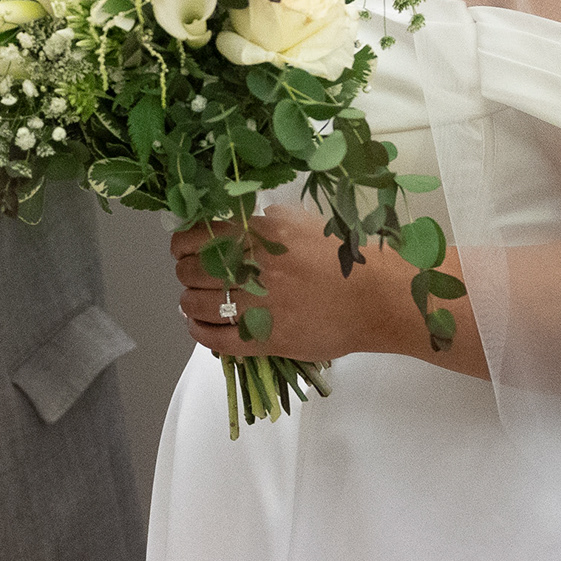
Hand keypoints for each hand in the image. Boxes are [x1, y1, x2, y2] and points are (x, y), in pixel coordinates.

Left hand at [170, 212, 396, 366]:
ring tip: (192, 302)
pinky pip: (217, 339)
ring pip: (198, 305)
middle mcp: (256, 268)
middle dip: (184, 272)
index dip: (182, 242)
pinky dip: (200, 333)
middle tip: (189, 274)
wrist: (379, 299)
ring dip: (188, 302)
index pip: (201, 235)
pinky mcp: (266, 340)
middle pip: (194, 270)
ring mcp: (259, 306)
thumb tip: (246, 221)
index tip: (182, 247)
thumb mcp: (308, 222)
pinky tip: (199, 327)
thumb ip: (272, 220)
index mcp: (264, 234)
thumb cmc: (349, 258)